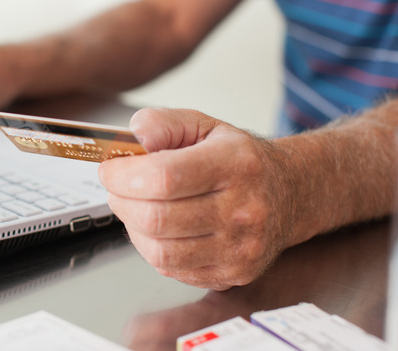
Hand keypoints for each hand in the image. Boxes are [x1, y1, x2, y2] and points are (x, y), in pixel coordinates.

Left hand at [98, 108, 293, 289]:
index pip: (164, 177)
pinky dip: (152, 249)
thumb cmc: (238, 159)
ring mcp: (240, 247)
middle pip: (156, 218)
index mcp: (235, 163)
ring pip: (159, 250)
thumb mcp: (203, 125)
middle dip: (121, 201)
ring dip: (133, 228)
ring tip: (136, 207)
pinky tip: (158, 229)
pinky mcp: (233, 273)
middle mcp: (243, 209)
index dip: (123, 176)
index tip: (109, 170)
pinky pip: (171, 269)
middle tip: (117, 189)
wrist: (288, 194)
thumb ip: (162, 124)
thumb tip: (133, 139)